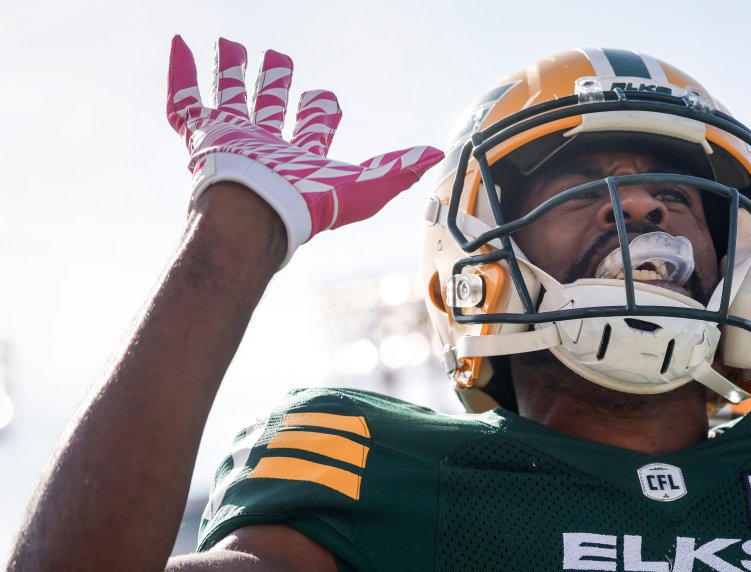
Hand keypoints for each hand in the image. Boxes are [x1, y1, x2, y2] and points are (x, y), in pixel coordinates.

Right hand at [167, 36, 443, 265]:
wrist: (257, 214)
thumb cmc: (309, 207)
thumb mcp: (364, 188)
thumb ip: (397, 169)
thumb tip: (435, 154)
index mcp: (301, 155)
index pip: (313, 125)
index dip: (321, 109)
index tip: (323, 97)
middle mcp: (266, 144)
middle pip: (269, 105)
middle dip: (274, 82)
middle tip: (278, 58)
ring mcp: (232, 138)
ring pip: (229, 96)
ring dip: (230, 71)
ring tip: (230, 44)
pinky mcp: (203, 136)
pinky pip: (185, 101)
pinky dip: (181, 73)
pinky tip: (181, 45)